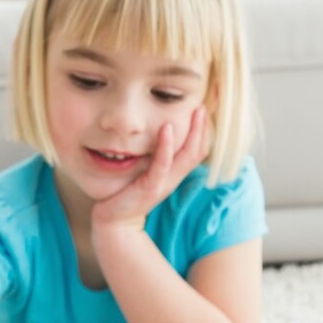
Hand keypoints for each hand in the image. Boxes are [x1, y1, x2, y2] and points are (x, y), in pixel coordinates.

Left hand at [91, 106, 209, 232]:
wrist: (114, 221)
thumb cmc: (126, 192)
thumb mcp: (144, 170)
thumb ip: (152, 154)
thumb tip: (154, 128)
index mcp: (174, 172)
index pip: (198, 148)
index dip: (205, 128)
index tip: (206, 105)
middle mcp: (174, 177)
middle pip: (199, 150)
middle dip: (205, 126)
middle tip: (208, 102)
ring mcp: (164, 183)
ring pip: (187, 156)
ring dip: (194, 133)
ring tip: (196, 111)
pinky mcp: (150, 187)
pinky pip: (162, 165)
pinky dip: (166, 147)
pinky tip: (166, 129)